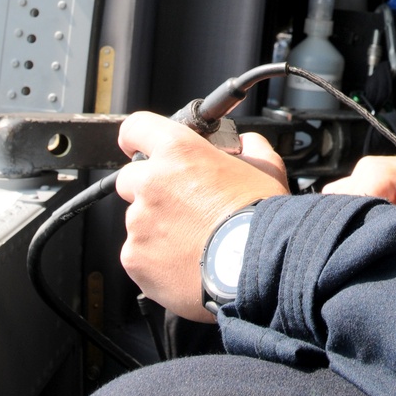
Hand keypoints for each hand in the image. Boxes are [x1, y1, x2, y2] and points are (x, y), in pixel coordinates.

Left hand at [116, 112, 288, 320]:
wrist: (253, 266)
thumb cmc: (258, 217)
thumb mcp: (265, 167)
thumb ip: (248, 147)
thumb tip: (244, 145)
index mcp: (178, 152)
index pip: (136, 128)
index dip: (137, 137)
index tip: (138, 146)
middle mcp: (151, 182)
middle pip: (130, 178)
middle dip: (149, 188)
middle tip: (181, 203)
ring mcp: (139, 223)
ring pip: (138, 219)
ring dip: (156, 225)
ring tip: (190, 240)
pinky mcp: (135, 258)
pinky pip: (138, 253)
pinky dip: (155, 257)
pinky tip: (183, 261)